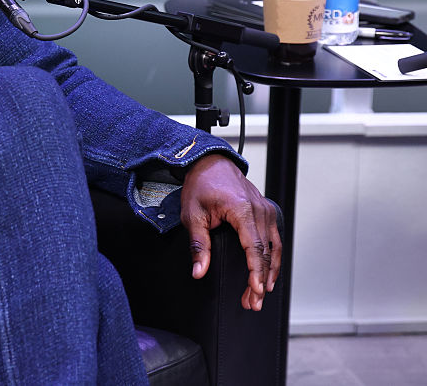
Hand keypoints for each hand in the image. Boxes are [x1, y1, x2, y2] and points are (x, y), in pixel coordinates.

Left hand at [180, 153, 281, 310]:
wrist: (209, 163)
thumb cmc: (200, 185)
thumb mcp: (192, 214)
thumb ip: (198, 244)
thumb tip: (199, 271)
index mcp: (242, 210)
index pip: (254, 248)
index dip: (256, 272)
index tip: (255, 290)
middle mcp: (259, 211)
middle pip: (265, 253)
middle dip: (260, 281)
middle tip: (252, 302)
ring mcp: (266, 210)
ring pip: (274, 248)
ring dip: (269, 273)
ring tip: (259, 294)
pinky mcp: (266, 212)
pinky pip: (274, 239)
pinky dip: (272, 258)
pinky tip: (267, 273)